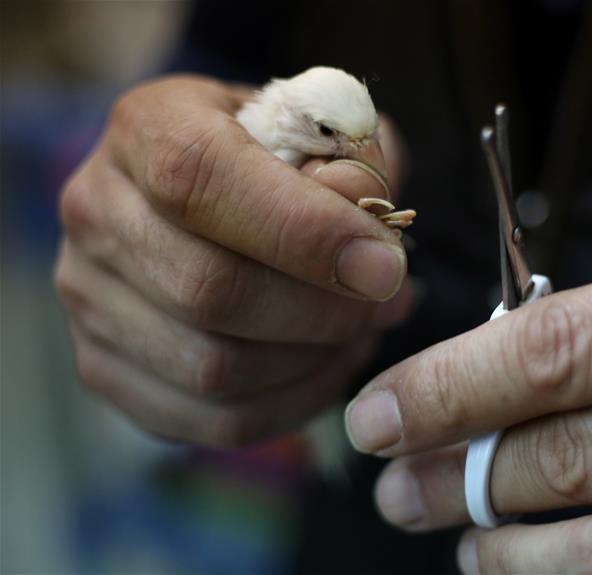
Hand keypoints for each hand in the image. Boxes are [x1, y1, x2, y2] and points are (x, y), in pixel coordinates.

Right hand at [55, 75, 411, 446]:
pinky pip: (210, 418)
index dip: (303, 232)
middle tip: (386, 302)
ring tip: (364, 330)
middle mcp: (97, 210)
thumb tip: (365, 217)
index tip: (384, 266)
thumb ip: (351, 162)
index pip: (200, 180)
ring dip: (313, 361)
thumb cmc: (283, 157)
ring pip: (212, 368)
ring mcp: (88, 296)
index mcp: (148, 127)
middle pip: (209, 290)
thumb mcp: (324, 130)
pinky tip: (330, 366)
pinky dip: (291, 403)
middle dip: (322, 310)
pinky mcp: (105, 366)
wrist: (218, 191)